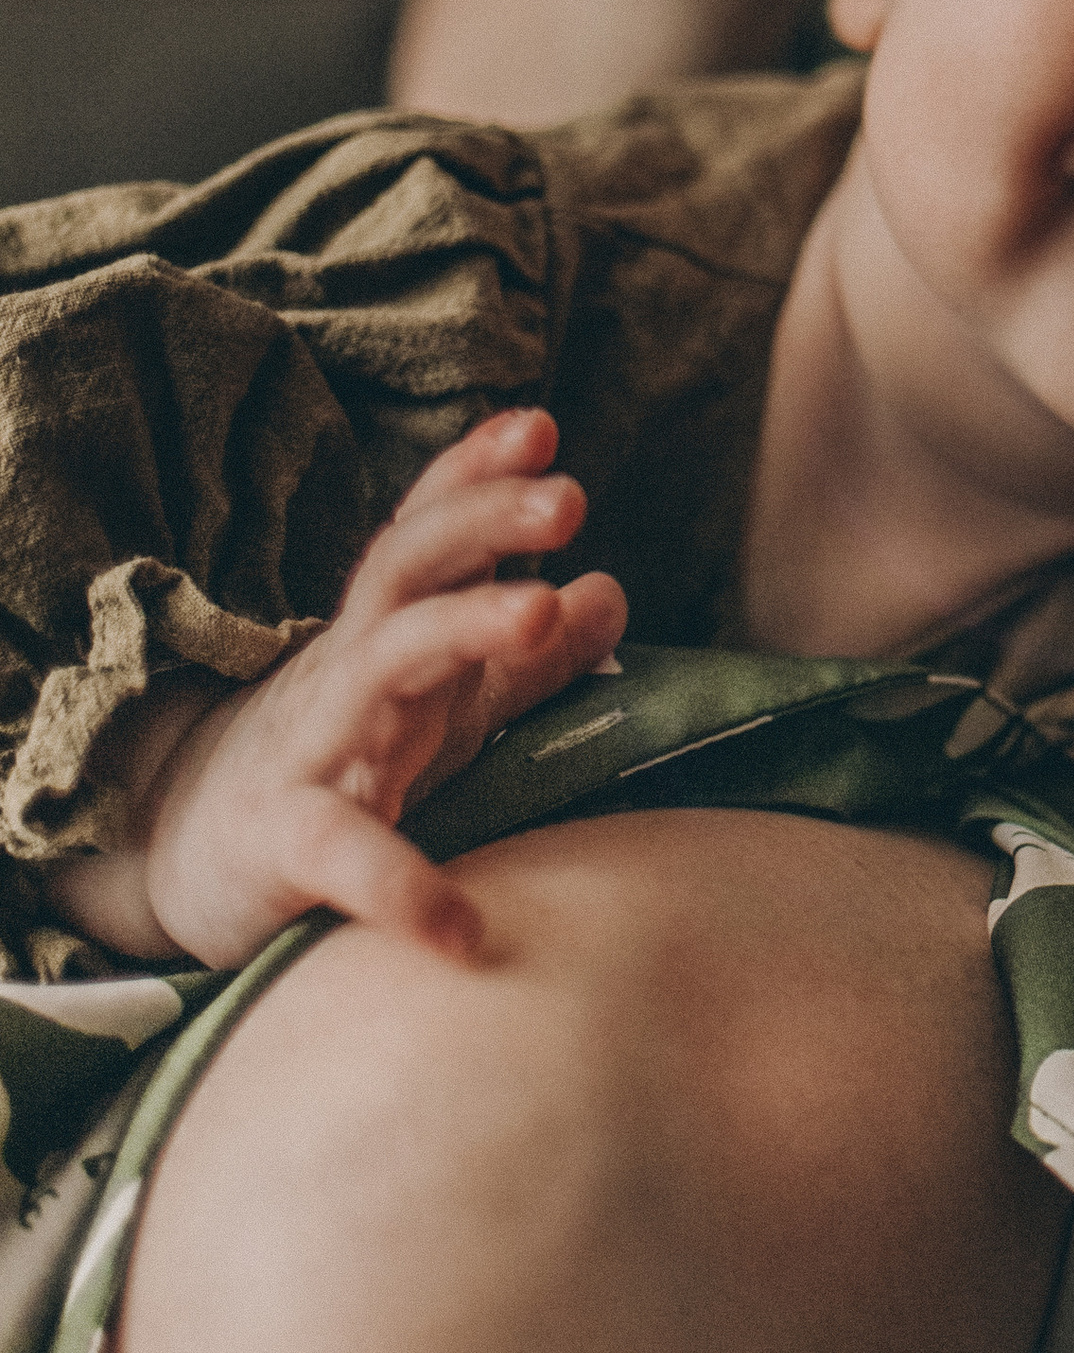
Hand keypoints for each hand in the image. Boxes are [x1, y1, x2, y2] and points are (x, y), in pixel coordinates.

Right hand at [136, 411, 626, 973]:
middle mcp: (347, 672)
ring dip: (461, 630)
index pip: (427, 533)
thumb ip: (525, 657)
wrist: (184, 863)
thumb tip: (610, 589)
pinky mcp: (283, 845)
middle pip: (405, 568)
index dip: (477, 475)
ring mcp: (311, 749)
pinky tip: (463, 928)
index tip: (540, 425)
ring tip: (541, 614)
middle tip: (570, 494)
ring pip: (379, 667)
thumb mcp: (437, 704)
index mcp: (388, 633)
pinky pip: (340, 853)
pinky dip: (400, 885)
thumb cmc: (337, 766)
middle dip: (483, 520)